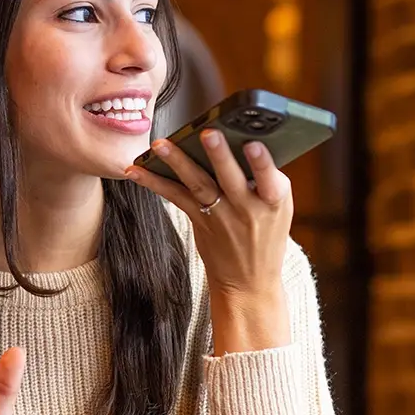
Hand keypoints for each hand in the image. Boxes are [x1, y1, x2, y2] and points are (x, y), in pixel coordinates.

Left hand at [124, 129, 293, 352]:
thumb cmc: (266, 234)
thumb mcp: (279, 208)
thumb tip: (243, 139)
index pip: (270, 181)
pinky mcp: (198, 220)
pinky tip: (135, 170)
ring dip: (178, 162)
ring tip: (160, 145)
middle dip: (219, 155)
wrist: (249, 281)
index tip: (253, 145)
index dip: (262, 163)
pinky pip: (175, 197)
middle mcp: (246, 208)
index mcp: (273, 202)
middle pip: (231, 178)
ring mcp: (220, 216)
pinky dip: (154, 182)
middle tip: (207, 133)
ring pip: (198, 185)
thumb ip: (267, 179)